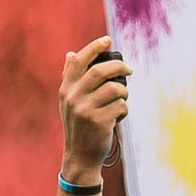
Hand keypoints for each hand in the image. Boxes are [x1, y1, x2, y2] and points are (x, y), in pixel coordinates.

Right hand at [59, 36, 128, 181]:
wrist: (80, 155)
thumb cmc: (79, 125)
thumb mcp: (68, 101)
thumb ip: (70, 79)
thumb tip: (71, 53)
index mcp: (66, 89)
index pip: (79, 61)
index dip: (94, 47)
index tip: (108, 40)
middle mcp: (73, 97)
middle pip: (99, 71)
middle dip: (119, 66)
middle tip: (129, 69)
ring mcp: (85, 109)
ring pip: (114, 88)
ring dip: (124, 92)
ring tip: (123, 99)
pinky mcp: (99, 121)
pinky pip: (121, 106)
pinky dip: (125, 109)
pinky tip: (119, 116)